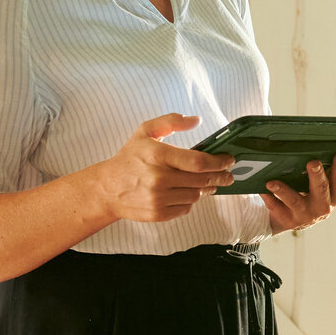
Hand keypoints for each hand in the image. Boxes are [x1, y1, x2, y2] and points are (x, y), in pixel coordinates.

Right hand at [91, 113, 235, 223]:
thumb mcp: (145, 132)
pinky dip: (189, 201)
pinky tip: (184, 192)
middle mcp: (159, 178)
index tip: (229, 160)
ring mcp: (158, 198)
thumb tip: (196, 120)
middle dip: (220, 177)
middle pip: (202, 180)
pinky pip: (186, 208)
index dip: (219, 162)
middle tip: (227, 175)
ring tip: (204, 182)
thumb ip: (171, 121)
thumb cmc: (129, 158)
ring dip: (203, 189)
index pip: (199, 161)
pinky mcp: (158, 214)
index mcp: (158, 155)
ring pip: (196, 195)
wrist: (106, 189)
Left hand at [262, 151, 335, 233]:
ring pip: (295, 200)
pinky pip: (276, 208)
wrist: (295, 217)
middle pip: (320, 189)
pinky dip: (269, 199)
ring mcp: (305, 215)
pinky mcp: (288, 220)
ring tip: (272, 182)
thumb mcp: (328, 184)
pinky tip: (261, 188)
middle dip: (317, 175)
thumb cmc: (313, 193)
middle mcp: (323, 207)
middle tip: (312, 162)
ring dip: (284, 190)